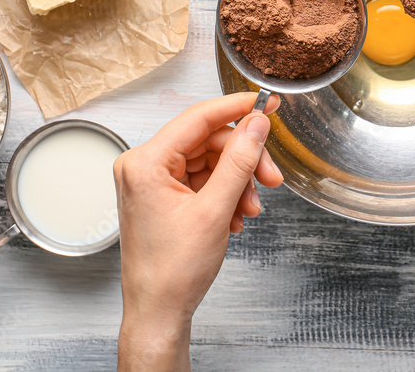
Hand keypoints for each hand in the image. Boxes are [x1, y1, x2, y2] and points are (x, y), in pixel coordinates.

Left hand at [114, 93, 282, 371]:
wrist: (159, 312)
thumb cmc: (172, 272)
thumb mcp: (215, 210)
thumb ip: (239, 161)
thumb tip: (256, 125)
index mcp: (145, 163)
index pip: (199, 117)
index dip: (237, 108)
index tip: (267, 103)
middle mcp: (143, 166)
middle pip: (209, 141)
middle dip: (243, 161)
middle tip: (271, 179)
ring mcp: (152, 181)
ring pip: (211, 161)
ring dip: (237, 182)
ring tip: (249, 210)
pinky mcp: (163, 196)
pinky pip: (204, 179)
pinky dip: (225, 194)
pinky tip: (234, 217)